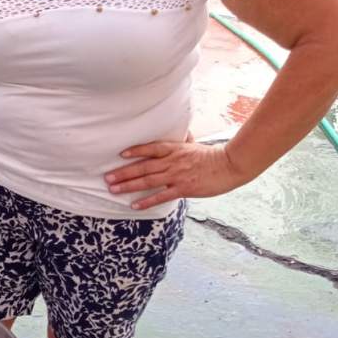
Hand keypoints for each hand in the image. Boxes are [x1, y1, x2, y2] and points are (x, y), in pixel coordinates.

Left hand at [105, 139, 250, 210]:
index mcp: (175, 149)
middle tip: (107, 178)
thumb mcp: (194, 144)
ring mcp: (177, 175)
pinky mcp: (184, 188)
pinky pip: (161, 196)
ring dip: (129, 185)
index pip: (151, 148)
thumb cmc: (211, 155)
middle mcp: (172, 161)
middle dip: (124, 172)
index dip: (136, 151)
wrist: (230, 166)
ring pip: (148, 181)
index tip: (121, 154)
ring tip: (113, 189)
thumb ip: (182, 140)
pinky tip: (134, 205)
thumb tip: (179, 131)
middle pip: (144, 167)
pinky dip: (146, 201)